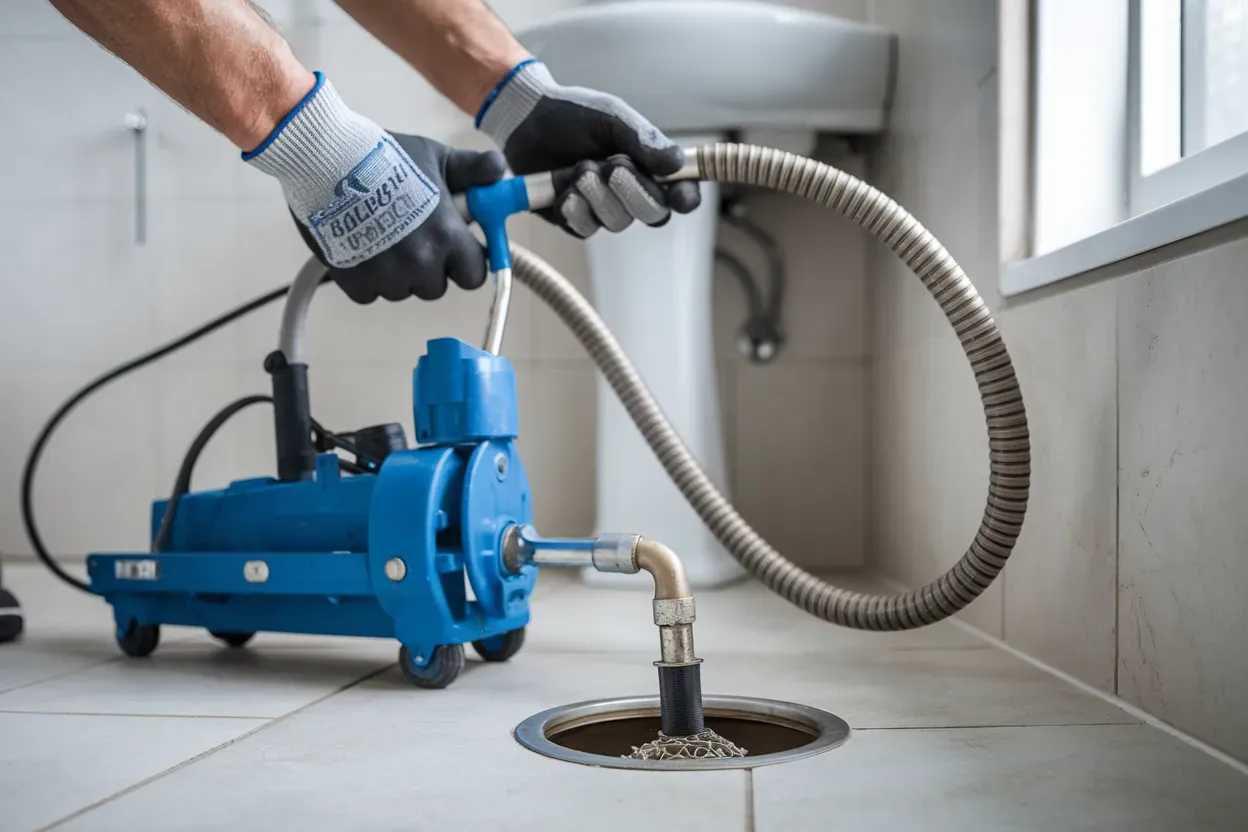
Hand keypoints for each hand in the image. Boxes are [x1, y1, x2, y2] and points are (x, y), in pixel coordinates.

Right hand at [246, 72, 505, 302]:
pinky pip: (370, 295)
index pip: (474, 276)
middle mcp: (421, 262)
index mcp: (448, 236)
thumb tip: (500, 171)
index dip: (464, 264)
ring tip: (382, 237)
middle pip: (435, 287)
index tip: (454, 251)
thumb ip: (472, 169)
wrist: (325, 160)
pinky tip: (360, 247)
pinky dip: (366, 279)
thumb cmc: (384, 156)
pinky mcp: (355, 282)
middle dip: (428, 268)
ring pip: (402, 291)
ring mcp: (387, 275)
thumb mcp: (436, 157)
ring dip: (396, 273)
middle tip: (411, 237)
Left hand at [476, 59, 700, 237]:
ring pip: (617, 222)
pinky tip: (564, 191)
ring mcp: (602, 208)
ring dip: (598, 196)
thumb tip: (675, 163)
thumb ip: (643, 139)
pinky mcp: (573, 218)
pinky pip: (584, 228)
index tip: (682, 196)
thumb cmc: (575, 114)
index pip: (679, 192)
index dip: (685, 198)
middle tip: (614, 167)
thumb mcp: (612, 117)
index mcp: (648, 167)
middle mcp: (630, 192)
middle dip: (635, 193)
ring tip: (580, 167)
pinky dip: (576, 210)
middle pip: (653, 214)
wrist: (527, 120)